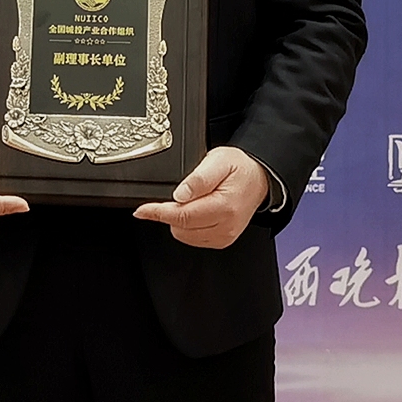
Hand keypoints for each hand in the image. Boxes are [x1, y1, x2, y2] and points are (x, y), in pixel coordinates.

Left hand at [133, 145, 268, 248]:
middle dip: (171, 212)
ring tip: (194, 199)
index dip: (158, 212)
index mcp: (224, 207)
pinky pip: (193, 239)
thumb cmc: (240, 168)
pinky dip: (188, 226)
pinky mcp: (223, 241)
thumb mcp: (219, 160)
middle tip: (182, 192)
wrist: (260, 178)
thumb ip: (199, 178)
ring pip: (184, 236)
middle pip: (180, 228)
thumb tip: (180, 194)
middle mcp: (226, 226)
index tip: (141, 210)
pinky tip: (197, 210)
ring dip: (180, 220)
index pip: (182, 215)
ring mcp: (225, 236)